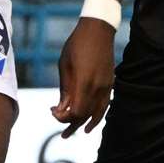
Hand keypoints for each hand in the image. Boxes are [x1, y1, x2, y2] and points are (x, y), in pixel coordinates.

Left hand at [50, 18, 115, 136]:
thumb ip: (65, 90)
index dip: (63, 118)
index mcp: (84, 82)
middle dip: (72, 124)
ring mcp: (106, 86)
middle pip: (85, 115)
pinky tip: (91, 121)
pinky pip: (105, 105)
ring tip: (77, 133)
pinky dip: (98, 115)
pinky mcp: (110, 83)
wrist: (98, 29)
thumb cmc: (76, 45)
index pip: (75, 111)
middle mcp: (98, 87)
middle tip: (62, 133)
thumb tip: (61, 109)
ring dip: (86, 124)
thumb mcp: (64, 66)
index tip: (53, 112)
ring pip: (98, 113)